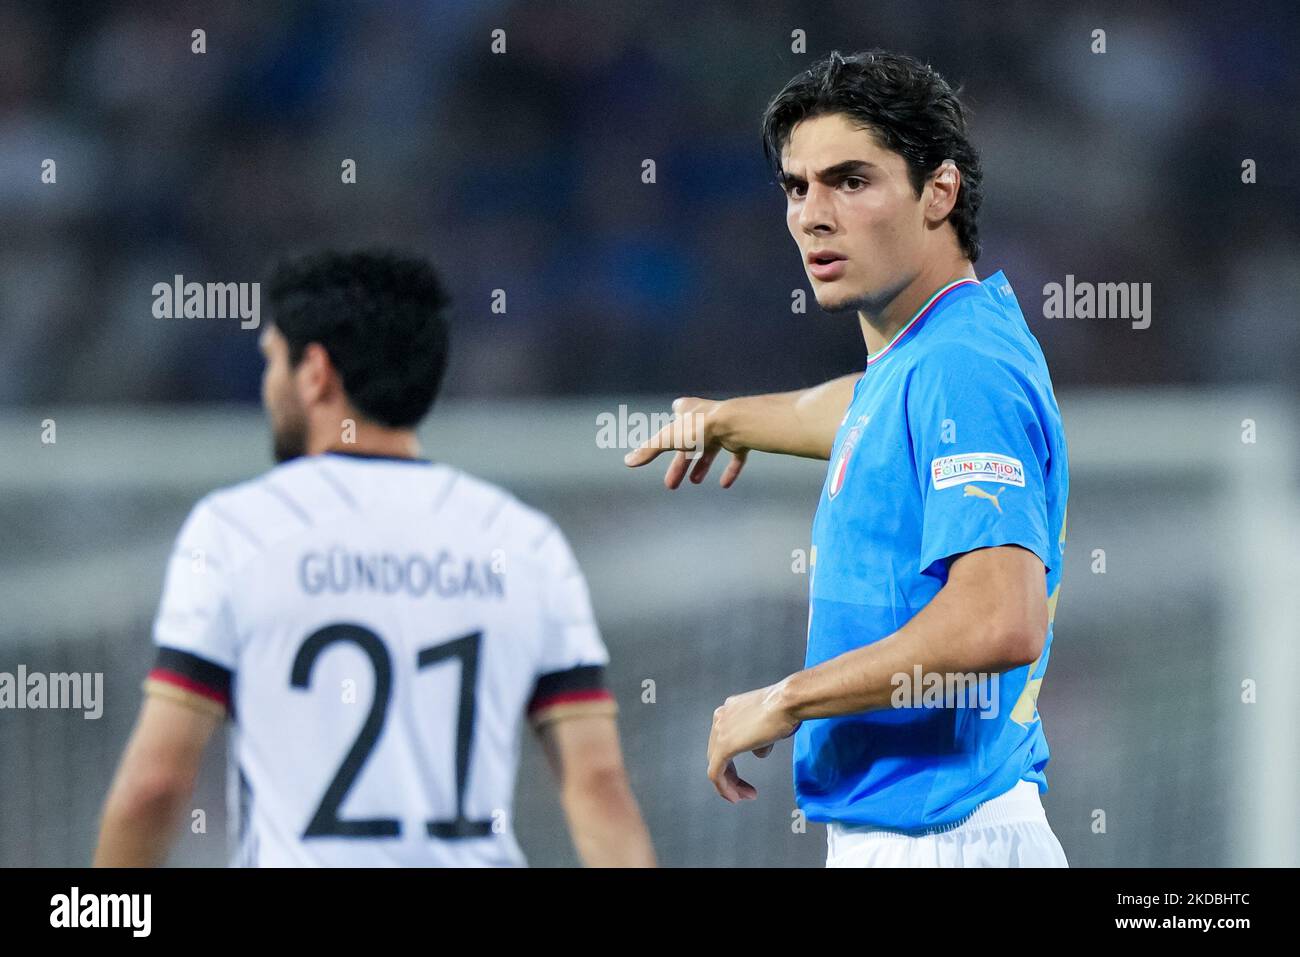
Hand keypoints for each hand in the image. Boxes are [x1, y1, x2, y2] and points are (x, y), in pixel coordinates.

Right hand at [623, 397, 749, 489]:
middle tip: (671, 483)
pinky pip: (735, 457)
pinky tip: (724, 485)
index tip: (667, 436)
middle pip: (690, 442)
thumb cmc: (699, 427)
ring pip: (711, 449)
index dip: (672, 425)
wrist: (734, 424)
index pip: (678, 413)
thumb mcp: (668, 439)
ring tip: (694, 482)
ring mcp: (725, 428)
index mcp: (688, 411)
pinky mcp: (740, 439)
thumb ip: (649, 450)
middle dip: (680, 463)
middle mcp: (706, 417)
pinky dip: (730, 470)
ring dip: (701, 465)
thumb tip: (627, 461)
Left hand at [706, 681, 800, 802]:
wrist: (787, 702)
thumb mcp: (769, 725)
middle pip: (718, 754)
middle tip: (746, 791)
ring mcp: (719, 731)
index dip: (733, 761)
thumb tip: (758, 751)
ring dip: (729, 784)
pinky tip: (735, 796)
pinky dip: (723, 787)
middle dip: (731, 775)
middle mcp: (720, 718)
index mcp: (729, 710)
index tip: (745, 775)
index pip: (724, 741)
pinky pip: (716, 773)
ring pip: (716, 765)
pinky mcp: (724, 746)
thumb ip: (759, 739)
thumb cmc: (786, 709)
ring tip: (743, 796)